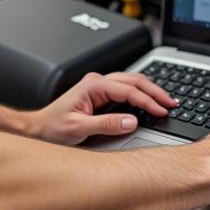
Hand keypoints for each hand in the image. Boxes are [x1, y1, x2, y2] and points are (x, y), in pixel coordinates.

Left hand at [30, 71, 178, 145]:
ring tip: (165, 101)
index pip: (128, 90)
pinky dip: (140, 94)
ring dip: (149, 90)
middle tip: (171, 103)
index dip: (148, 101)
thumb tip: (131, 121)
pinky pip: (125, 89)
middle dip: (155, 91)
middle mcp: (97, 82)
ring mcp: (99, 86)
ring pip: (131, 82)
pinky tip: (149, 101)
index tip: (162, 110)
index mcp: (93, 86)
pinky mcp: (100, 94)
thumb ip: (106, 124)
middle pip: (134, 80)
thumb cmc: (53, 128)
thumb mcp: (79, 129)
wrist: (38, 128)